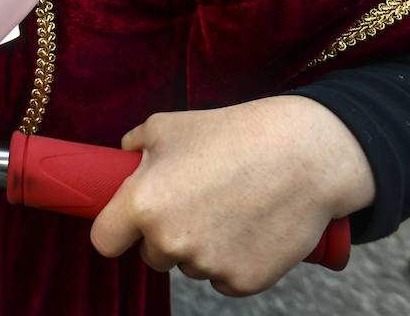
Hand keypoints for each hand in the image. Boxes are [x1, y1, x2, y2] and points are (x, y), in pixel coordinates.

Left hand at [89, 96, 373, 296]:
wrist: (304, 156)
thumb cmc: (231, 134)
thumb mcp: (168, 126)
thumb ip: (135, 144)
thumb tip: (123, 154)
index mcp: (142, 204)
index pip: (104, 241)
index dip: (114, 232)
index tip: (125, 226)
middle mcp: (170, 241)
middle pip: (150, 256)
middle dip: (164, 235)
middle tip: (193, 204)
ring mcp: (208, 265)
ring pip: (190, 266)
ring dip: (201, 248)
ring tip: (228, 208)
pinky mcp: (243, 282)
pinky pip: (223, 280)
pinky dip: (232, 261)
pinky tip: (248, 228)